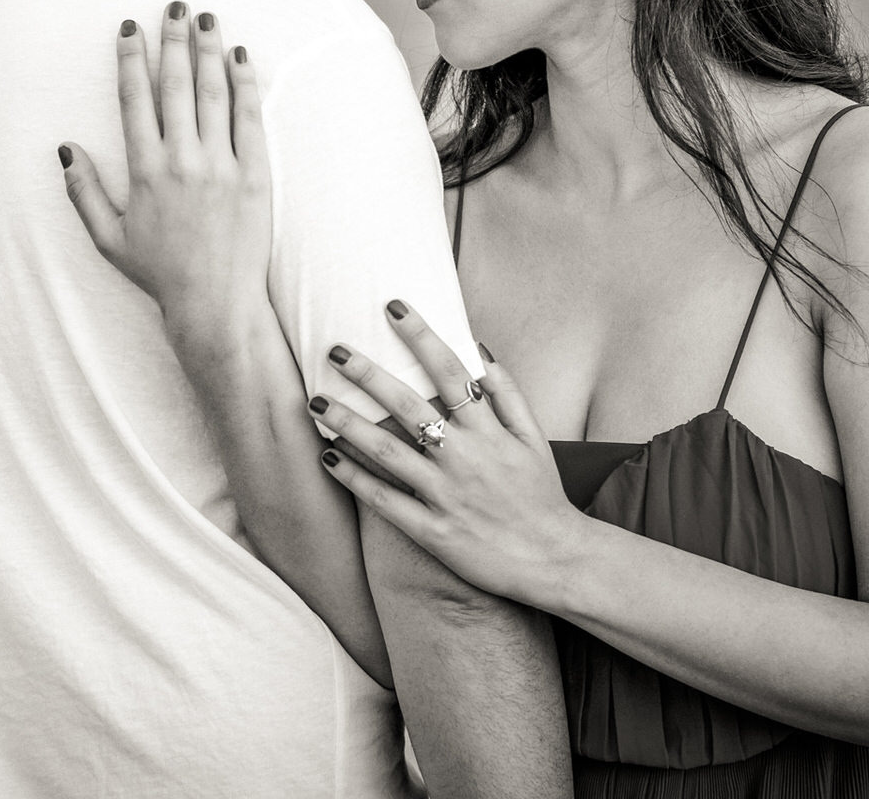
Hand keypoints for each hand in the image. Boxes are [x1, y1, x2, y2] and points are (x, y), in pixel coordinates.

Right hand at [61, 3, 270, 341]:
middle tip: (173, 6)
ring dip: (209, 50)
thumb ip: (84, 191)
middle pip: (176, 85)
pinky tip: (241, 57)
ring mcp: (221, 166)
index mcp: (144, 171)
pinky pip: (250, 118)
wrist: (215, 304)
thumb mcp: (108, 238)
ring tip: (206, 18)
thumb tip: (65, 148)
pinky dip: (246, 84)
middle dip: (173, 40)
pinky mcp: (255, 175)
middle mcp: (182, 161)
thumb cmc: (160, 273)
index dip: (131, 59)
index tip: (130, 28)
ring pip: (213, 93)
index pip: (135, 99)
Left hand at [317, 303, 590, 610]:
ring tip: (314, 402)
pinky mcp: (433, 530)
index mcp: (488, 431)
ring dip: (347, 423)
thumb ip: (508, 394)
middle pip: (408, 405)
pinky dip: (355, 478)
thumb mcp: (534, 439)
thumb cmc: (542, 495)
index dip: (421, 336)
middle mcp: (464, 457)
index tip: (393, 307)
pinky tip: (327, 458)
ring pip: (387, 450)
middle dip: (369, 374)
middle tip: (334, 350)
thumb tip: (480, 350)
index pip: (449, 370)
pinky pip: (385, 501)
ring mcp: (445, 494)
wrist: (554, 560)